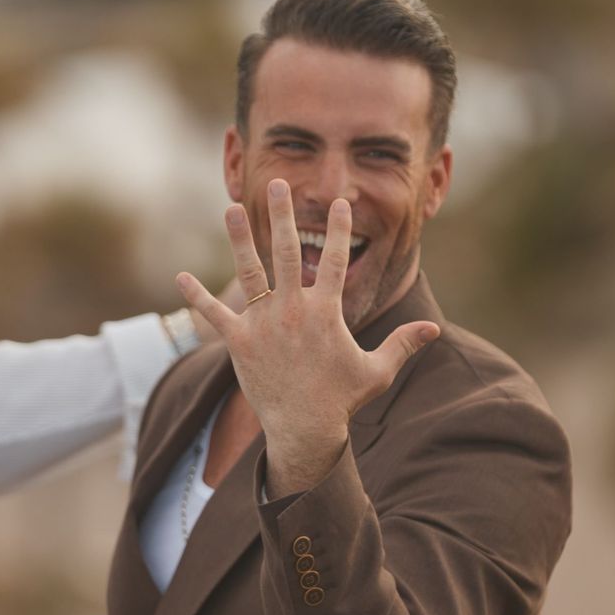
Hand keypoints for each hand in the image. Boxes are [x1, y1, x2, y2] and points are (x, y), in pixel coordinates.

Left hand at [176, 180, 438, 494]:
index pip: (338, 260)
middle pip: (289, 251)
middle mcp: (293, 309)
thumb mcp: (377, 370)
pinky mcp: (239, 342)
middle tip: (277, 184)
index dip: (340, 230)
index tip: (339, 202)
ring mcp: (264, 324)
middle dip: (284, 214)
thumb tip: (435, 330)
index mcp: (326, 311)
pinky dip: (197, 296)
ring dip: (240, 238)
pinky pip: (214, 314)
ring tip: (232, 208)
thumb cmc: (342, 401)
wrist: (304, 430)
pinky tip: (180, 276)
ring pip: (250, 271)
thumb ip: (403, 344)